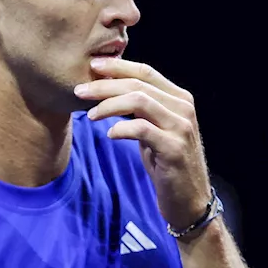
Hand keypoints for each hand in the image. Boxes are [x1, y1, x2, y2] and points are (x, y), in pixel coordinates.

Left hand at [76, 57, 211, 229]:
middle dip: (105, 85)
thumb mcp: (154, 129)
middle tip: (79, 91)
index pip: (146, 72)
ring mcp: (180, 127)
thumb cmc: (166, 163)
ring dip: (109, 105)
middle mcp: (183, 108)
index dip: (117, 67)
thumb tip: (108, 87)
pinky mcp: (174, 148)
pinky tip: (109, 134)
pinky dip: (121, 128)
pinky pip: (141, 129)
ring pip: (139, 101)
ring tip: (90, 115)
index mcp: (179, 98)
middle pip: (138, 84)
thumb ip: (141, 108)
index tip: (92, 66)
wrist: (188, 200)